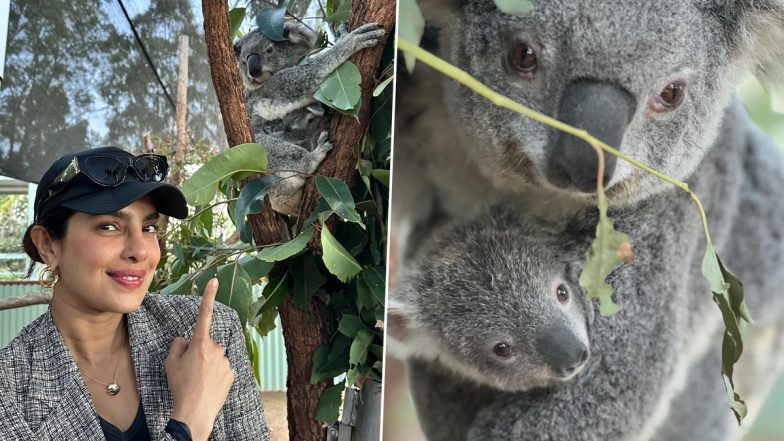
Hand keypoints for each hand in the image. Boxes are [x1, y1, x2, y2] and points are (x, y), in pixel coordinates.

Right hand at [165, 279, 234, 440]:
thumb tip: (185, 341)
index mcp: (200, 343)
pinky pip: (221, 369)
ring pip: (214, 357)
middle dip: (199, 352)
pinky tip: (207, 386)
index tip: (214, 281)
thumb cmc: (180, 386)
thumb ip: (177, 346)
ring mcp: (226, 361)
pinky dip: (215, 375)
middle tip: (189, 370)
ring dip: (207, 364)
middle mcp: (216, 349)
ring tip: (197, 381)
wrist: (194, 412)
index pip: (204, 314)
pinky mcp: (232, 373)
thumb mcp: (170, 363)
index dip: (208, 296)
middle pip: (206, 344)